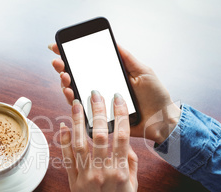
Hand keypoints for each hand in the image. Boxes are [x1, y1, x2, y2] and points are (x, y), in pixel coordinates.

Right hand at [49, 44, 180, 143]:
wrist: (162, 120)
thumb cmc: (155, 96)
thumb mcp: (143, 71)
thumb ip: (127, 58)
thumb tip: (113, 42)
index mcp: (110, 76)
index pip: (87, 64)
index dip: (72, 56)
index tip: (59, 47)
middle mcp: (102, 89)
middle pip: (77, 77)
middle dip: (64, 67)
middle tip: (59, 62)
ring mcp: (99, 103)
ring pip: (75, 92)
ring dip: (66, 83)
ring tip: (65, 76)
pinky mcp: (99, 118)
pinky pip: (81, 109)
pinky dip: (72, 100)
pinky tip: (70, 91)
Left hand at [60, 91, 137, 191]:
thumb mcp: (134, 185)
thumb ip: (130, 162)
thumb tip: (123, 142)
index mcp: (120, 171)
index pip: (121, 136)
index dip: (119, 114)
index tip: (117, 99)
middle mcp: (103, 171)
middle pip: (100, 135)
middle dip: (97, 111)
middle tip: (94, 94)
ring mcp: (86, 176)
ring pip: (80, 143)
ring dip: (77, 122)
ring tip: (75, 104)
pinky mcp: (73, 182)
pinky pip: (67, 159)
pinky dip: (64, 142)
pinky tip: (63, 127)